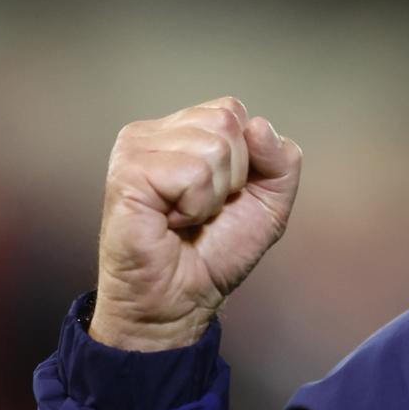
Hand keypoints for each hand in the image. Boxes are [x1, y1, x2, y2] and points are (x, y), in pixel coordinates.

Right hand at [89, 96, 302, 350]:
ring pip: (213, 146)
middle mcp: (155, 132)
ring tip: (186, 217)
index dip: (246, 158)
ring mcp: (135, 150)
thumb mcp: (270, 201)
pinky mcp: (127, 174)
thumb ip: (281, 161)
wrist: (183, 299)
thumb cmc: (216, 251)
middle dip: (232, 176)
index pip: (232, 109)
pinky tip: (172, 221)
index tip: (225, 194)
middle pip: (226, 122)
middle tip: (203, 209)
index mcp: (184, 130)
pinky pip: (192, 172)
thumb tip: (260, 125)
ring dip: (212, 194)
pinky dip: (195, 206)